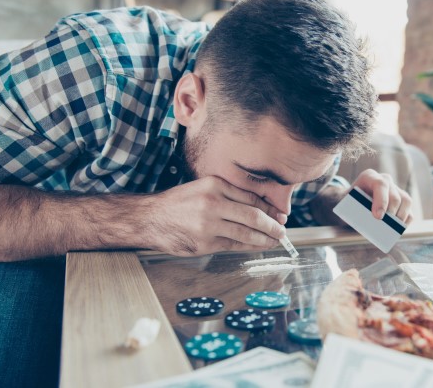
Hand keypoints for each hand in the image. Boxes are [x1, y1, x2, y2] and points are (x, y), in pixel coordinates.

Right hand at [150, 176, 286, 255]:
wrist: (150, 218)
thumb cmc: (179, 203)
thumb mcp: (203, 188)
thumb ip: (228, 195)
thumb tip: (260, 208)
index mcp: (214, 185)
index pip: (251, 197)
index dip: (269, 208)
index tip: (280, 215)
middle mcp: (212, 203)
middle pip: (253, 216)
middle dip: (272, 225)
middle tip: (282, 230)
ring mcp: (208, 225)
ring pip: (245, 233)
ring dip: (264, 239)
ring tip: (275, 240)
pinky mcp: (204, 243)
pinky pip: (233, 245)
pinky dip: (249, 247)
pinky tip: (257, 246)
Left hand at [351, 169, 413, 223]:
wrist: (350, 202)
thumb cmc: (347, 203)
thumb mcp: (345, 204)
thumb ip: (353, 210)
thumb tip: (367, 223)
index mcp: (369, 176)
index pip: (380, 185)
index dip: (381, 201)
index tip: (378, 216)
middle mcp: (385, 180)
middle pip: (394, 195)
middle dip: (391, 212)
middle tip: (386, 225)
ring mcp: (395, 189)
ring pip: (406, 200)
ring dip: (401, 216)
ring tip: (393, 228)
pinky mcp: (401, 200)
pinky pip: (409, 209)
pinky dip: (406, 220)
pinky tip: (399, 229)